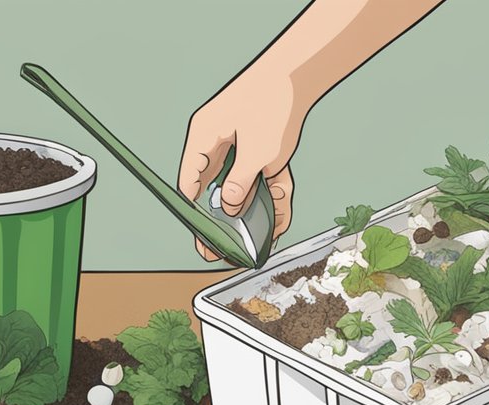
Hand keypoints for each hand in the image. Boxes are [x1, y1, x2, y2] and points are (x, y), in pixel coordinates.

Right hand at [178, 72, 301, 260]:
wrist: (299, 72)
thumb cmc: (272, 101)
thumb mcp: (257, 152)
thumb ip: (239, 184)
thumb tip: (228, 209)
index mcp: (204, 137)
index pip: (189, 183)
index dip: (194, 212)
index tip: (201, 236)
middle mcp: (217, 143)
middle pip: (213, 189)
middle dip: (223, 219)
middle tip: (218, 250)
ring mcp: (238, 145)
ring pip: (242, 186)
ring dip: (254, 208)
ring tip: (262, 237)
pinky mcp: (258, 148)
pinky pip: (261, 178)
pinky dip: (271, 195)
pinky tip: (280, 219)